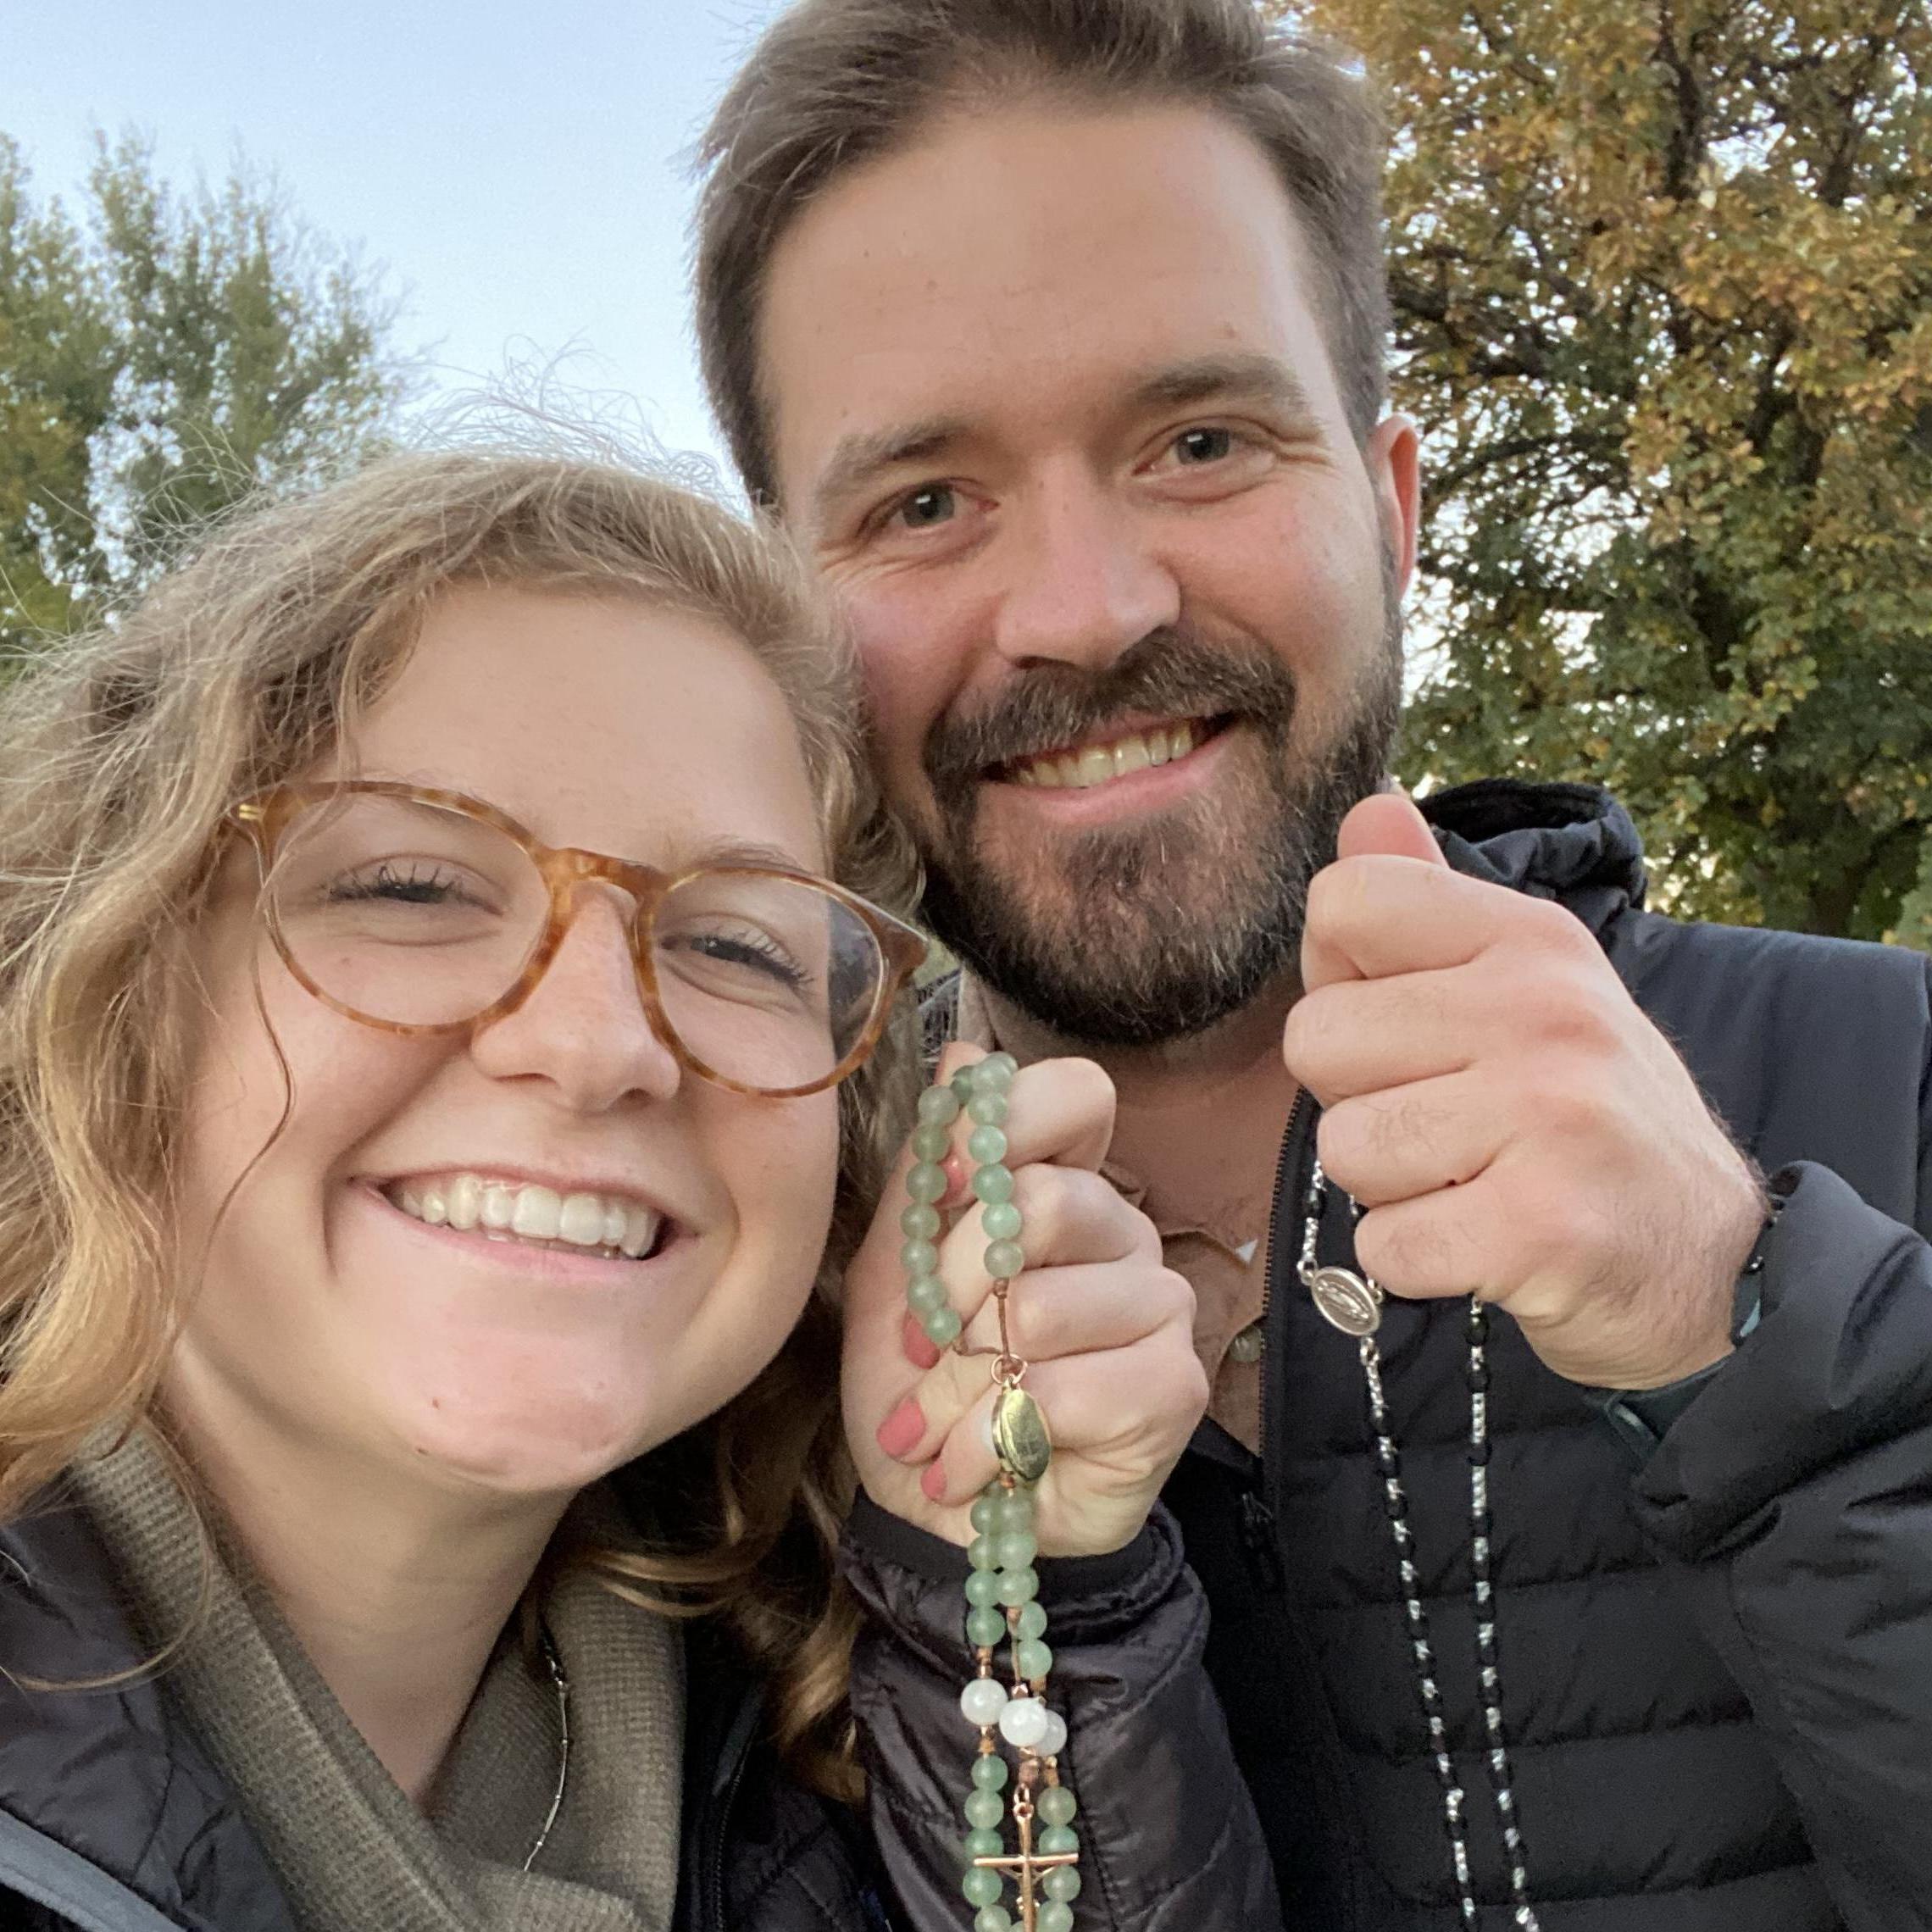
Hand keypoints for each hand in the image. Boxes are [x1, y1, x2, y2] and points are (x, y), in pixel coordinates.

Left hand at [844, 1045, 1205, 1555]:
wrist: (936, 1515)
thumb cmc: (920, 1385)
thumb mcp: (894, 1274)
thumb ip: (930, 1174)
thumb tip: (961, 1058)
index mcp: (1060, 1184)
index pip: (1076, 1095)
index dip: (1003, 1129)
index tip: (941, 1193)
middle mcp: (1121, 1232)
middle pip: (1051, 1202)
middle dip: (953, 1286)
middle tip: (921, 1347)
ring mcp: (1159, 1306)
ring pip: (1048, 1307)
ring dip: (959, 1386)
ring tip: (932, 1427)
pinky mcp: (1174, 1387)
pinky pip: (1070, 1391)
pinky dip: (990, 1440)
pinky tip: (967, 1469)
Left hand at [1283, 793, 1764, 1388]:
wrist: (1708, 1257)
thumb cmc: (1583, 1112)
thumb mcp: (1525, 986)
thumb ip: (1428, 900)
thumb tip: (1366, 806)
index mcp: (1529, 938)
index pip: (1343, 901)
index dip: (1340, 979)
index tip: (1406, 1025)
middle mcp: (1545, 1011)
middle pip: (1315, 1038)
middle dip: (1355, 1097)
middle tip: (1446, 1123)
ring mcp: (1550, 1117)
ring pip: (1345, 1147)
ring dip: (1387, 1186)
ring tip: (1470, 1180)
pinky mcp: (1541, 1228)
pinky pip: (1384, 1244)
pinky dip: (1415, 1261)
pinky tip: (1482, 1241)